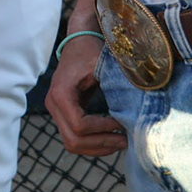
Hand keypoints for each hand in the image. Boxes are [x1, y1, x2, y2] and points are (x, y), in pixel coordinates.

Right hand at [45, 35, 127, 156]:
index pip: (80, 125)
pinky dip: (93, 143)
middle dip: (102, 143)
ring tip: (120, 141)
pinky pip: (74, 138)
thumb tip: (137, 112)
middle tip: (126, 140)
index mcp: (61, 93)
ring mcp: (56, 111)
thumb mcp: (104, 66)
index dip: (104, 129)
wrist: (78, 43)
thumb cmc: (92, 52)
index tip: (123, 123)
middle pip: (73, 140)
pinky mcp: (62, 114)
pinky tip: (111, 137)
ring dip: (97, 147)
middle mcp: (53, 105)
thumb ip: (116, 87)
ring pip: (72, 144)